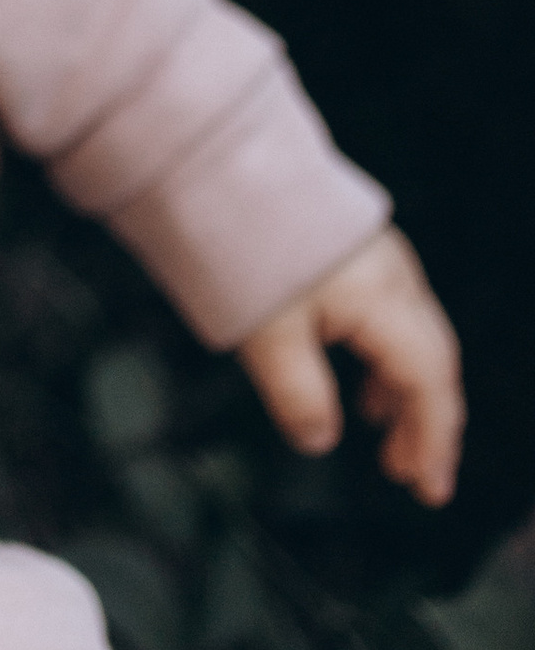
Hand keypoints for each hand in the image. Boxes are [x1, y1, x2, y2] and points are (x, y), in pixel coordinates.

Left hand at [236, 227, 463, 507]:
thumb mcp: (265, 333)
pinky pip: (387, 311)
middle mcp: (394, 275)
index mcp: (385, 300)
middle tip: (409, 473)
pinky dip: (380, 353)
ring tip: (379, 430)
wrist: (216, 159)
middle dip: (426, 420)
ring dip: (401, 388)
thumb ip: (297, 393)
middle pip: (432, 360)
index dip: (433, 440)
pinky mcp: (351, 245)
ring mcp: (376, 255)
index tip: (428, 489)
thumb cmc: (241, 243)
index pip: (429, 383)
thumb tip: (319, 439)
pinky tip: (354, 373)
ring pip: (410, 335)